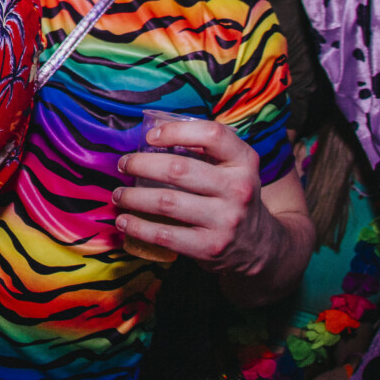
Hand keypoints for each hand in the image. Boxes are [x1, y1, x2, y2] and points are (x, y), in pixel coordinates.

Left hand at [115, 117, 273, 273]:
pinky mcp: (211, 248)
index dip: (176, 131)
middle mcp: (239, 189)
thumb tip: (155, 131)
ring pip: (167, 203)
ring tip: (118, 194)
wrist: (261, 246)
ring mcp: (226, 220)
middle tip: (123, 164)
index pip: (212, 135)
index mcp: (244, 161)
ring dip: (133, 197)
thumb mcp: (234, 167)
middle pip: (179, 169)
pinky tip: (124, 221)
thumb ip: (205, 148)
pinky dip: (139, 227)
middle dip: (141, 164)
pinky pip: (166, 235)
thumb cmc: (233, 195)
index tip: (150, 137)